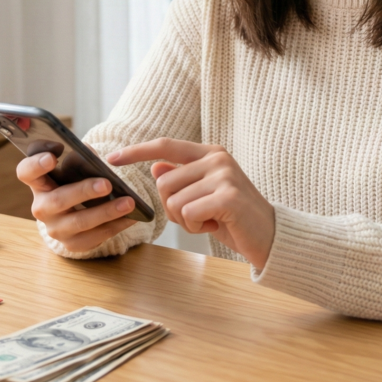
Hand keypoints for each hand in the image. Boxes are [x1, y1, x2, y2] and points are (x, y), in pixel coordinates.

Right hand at [16, 152, 136, 253]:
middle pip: (57, 201)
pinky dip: (115, 226)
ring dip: (106, 212)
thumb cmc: (74, 182)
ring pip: (79, 222)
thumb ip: (79, 159)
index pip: (26, 172)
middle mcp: (42, 208)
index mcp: (38, 183)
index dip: (35, 165)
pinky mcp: (71, 244)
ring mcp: (55, 228)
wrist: (75, 212)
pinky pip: (94, 237)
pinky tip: (130, 217)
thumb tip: (90, 155)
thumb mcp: (73, 168)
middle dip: (83, 192)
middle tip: (106, 184)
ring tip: (129, 203)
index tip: (52, 158)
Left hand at [108, 139, 275, 268]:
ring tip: (210, 220)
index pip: (165, 145)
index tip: (113, 158)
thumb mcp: (204, 194)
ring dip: (186, 221)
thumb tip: (156, 166)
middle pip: (164, 183)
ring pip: (174, 201)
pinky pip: (187, 214)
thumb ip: (182, 178)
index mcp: (210, 153)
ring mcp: (223, 175)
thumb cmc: (233, 216)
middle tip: (199, 215)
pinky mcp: (227, 196)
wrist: (269, 236)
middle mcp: (216, 158)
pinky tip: (216, 226)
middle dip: (173, 208)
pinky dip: (196, 227)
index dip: (137, 151)